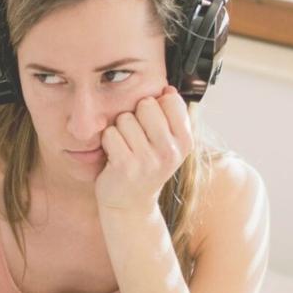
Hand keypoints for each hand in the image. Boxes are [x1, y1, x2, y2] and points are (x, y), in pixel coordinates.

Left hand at [93, 84, 193, 212]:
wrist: (131, 204)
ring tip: (126, 148)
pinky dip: (108, 142)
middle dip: (136, 115)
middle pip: (147, 104)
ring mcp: (148, 160)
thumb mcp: (168, 143)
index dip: (156, 106)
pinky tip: (115, 155)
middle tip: (136, 137)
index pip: (170, 99)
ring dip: (120, 130)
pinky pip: (110, 134)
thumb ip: (171, 115)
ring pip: (125, 118)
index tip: (152, 124)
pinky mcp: (125, 166)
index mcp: (185, 141)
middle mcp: (170, 151)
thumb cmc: (147, 166)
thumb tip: (168, 88)